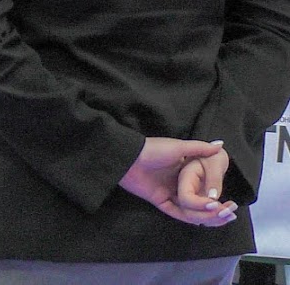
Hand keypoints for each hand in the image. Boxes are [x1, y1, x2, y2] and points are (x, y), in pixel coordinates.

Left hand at [119, 138, 236, 226]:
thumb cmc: (153, 148)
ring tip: (222, 213)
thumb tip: (220, 144)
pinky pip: (176, 213)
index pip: (204, 188)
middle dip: (216, 209)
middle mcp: (178, 184)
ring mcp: (169, 193)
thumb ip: (199, 148)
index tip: (233, 201)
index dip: (218, 195)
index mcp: (184, 171)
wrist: (129, 156)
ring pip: (190, 210)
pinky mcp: (159, 200)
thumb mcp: (179, 147)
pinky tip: (205, 217)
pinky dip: (190, 217)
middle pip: (199, 201)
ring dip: (206, 214)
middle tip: (231, 211)